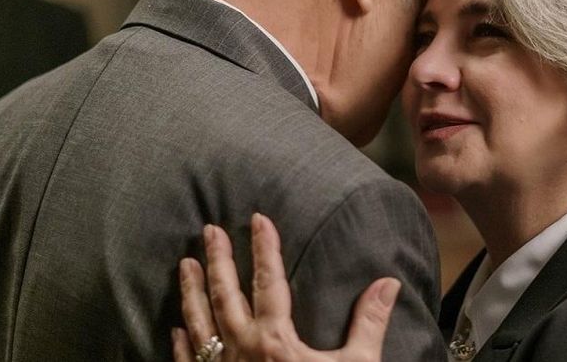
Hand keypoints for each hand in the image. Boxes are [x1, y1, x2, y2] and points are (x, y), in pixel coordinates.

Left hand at [173, 213, 398, 361]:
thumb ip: (369, 323)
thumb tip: (388, 283)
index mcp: (276, 341)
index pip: (269, 281)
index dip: (265, 247)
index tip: (258, 218)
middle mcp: (242, 351)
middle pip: (224, 295)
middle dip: (217, 260)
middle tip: (209, 230)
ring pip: (199, 323)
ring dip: (191, 291)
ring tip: (185, 264)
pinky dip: (182, 343)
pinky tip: (178, 327)